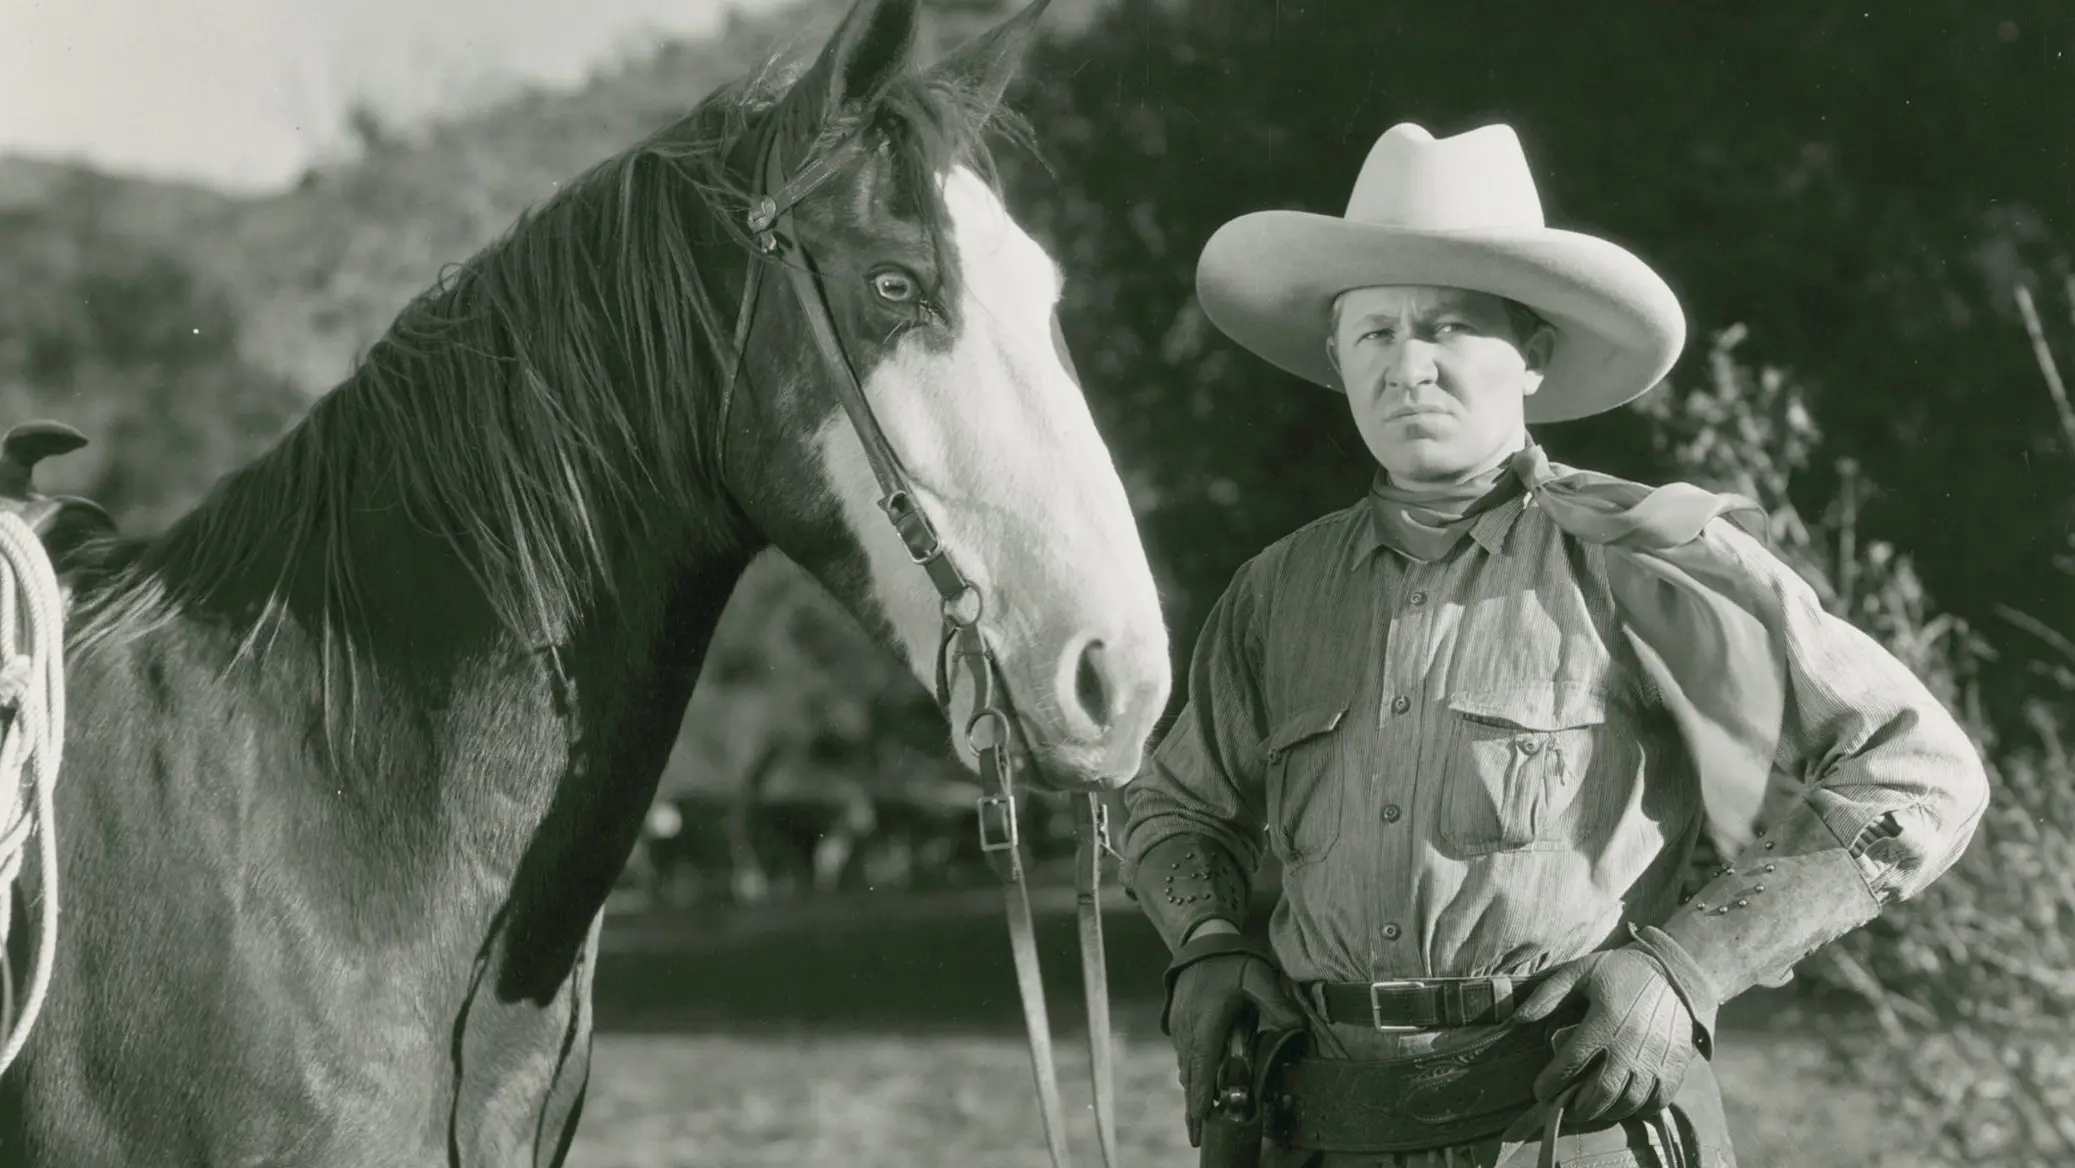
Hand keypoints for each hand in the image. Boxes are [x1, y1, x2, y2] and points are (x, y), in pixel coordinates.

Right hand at [1168, 948, 1304, 1145]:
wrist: (1202, 939)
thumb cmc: (1231, 959)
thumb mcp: (1259, 978)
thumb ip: (1278, 1005)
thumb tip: (1298, 1029)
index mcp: (1207, 1022)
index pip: (1201, 1068)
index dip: (1199, 1096)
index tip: (1199, 1120)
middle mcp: (1189, 1028)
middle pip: (1189, 1075)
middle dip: (1192, 1106)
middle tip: (1196, 1134)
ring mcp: (1180, 1025)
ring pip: (1185, 1066)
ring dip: (1192, 1089)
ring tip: (1198, 1115)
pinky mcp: (1178, 1021)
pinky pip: (1184, 1054)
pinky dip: (1190, 1072)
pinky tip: (1197, 1082)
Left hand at [1511, 948, 1698, 1126]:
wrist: (1672, 970)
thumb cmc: (1619, 972)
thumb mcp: (1579, 972)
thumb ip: (1548, 995)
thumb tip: (1517, 1019)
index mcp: (1604, 1021)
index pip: (1571, 1062)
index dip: (1552, 1082)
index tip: (1540, 1092)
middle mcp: (1632, 1044)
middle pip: (1601, 1092)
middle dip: (1579, 1107)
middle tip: (1566, 1108)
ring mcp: (1657, 1057)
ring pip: (1630, 1101)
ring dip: (1607, 1112)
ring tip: (1591, 1109)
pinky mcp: (1676, 1064)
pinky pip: (1659, 1100)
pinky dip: (1640, 1110)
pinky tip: (1625, 1106)